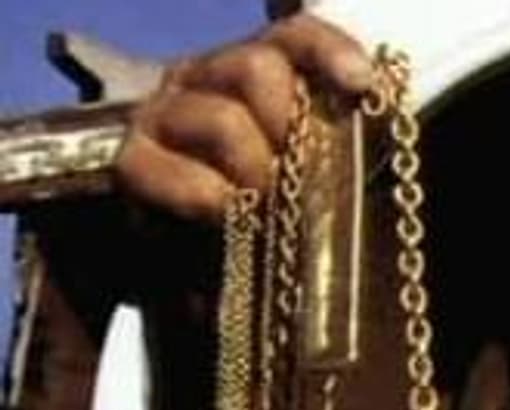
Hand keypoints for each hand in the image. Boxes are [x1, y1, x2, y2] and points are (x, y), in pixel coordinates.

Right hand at [114, 14, 372, 223]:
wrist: (216, 270)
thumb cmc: (280, 212)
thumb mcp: (321, 169)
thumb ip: (339, 135)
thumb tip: (372, 109)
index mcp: (263, 71)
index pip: (295, 36)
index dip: (330, 52)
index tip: (363, 84)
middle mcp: (209, 76)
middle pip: (256, 66)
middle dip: (291, 124)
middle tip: (306, 174)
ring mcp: (166, 111)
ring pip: (223, 119)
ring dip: (259, 170)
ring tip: (273, 207)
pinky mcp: (133, 158)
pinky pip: (178, 169)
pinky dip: (215, 200)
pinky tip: (233, 218)